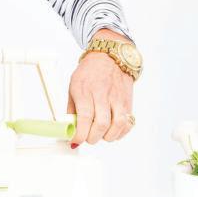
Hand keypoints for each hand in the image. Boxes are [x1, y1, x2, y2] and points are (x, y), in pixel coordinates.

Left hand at [66, 28, 135, 145]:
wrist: (109, 57)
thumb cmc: (90, 71)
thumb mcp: (73, 86)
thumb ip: (71, 108)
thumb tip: (69, 128)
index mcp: (85, 90)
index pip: (84, 117)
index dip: (80, 134)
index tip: (76, 140)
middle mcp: (102, 94)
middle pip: (101, 124)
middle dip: (93, 138)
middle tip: (88, 137)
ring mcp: (117, 98)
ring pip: (117, 125)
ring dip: (108, 136)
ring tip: (101, 135)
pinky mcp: (127, 102)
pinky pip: (128, 123)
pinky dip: (120, 132)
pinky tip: (112, 131)